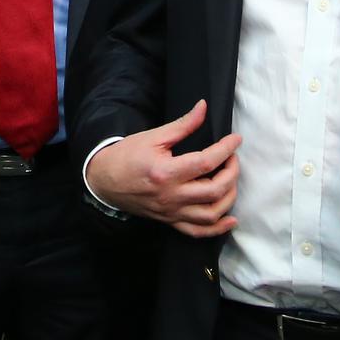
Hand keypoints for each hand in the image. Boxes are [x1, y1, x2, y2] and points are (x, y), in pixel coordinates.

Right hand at [85, 101, 241, 237]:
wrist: (104, 180)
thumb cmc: (127, 156)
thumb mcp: (153, 137)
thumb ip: (183, 124)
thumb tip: (203, 107)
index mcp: (165, 172)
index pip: (206, 162)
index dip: (226, 149)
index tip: (235, 139)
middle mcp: (171, 196)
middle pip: (214, 190)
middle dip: (231, 173)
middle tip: (232, 158)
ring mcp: (171, 212)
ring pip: (211, 214)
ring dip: (228, 198)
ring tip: (230, 181)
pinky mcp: (169, 221)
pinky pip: (197, 232)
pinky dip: (217, 229)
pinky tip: (230, 219)